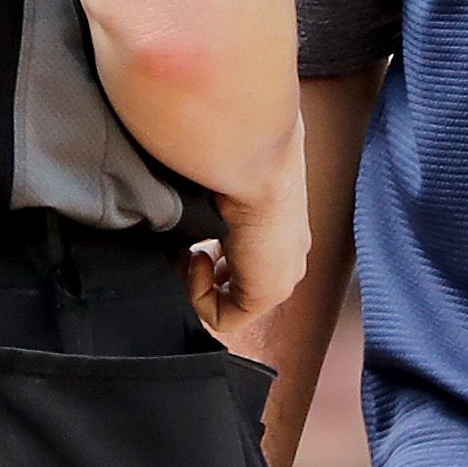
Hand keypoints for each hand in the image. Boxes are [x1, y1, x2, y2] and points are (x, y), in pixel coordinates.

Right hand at [188, 137, 308, 337]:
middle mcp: (286, 249)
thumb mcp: (223, 171)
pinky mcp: (268, 293)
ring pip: (231, 298)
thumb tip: (182, 191)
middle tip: (185, 243)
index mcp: (280, 221)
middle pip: (237, 277)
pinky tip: (197, 257)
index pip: (244, 251)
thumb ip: (213, 189)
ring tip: (189, 249)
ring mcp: (281, 273)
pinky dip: (199, 295)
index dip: (208, 246)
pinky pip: (224, 318)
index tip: (192, 228)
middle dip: (204, 266)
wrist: (251, 153)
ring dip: (198, 280)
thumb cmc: (234, 148)